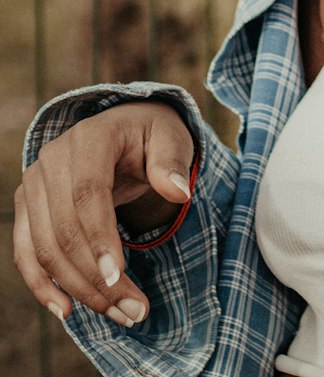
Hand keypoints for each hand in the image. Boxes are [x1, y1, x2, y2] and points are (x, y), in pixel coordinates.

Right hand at [13, 101, 194, 326]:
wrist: (123, 129)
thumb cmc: (150, 135)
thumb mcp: (171, 138)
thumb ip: (172, 162)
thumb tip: (178, 192)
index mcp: (90, 137)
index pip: (87, 194)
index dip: (99, 239)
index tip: (118, 278)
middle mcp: (53, 158)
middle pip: (65, 230)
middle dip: (97, 278)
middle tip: (135, 310)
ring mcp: (34, 183)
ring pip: (46, 249)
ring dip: (78, 289)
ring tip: (119, 314)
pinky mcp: (28, 207)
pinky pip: (25, 253)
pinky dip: (42, 285)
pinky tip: (66, 310)